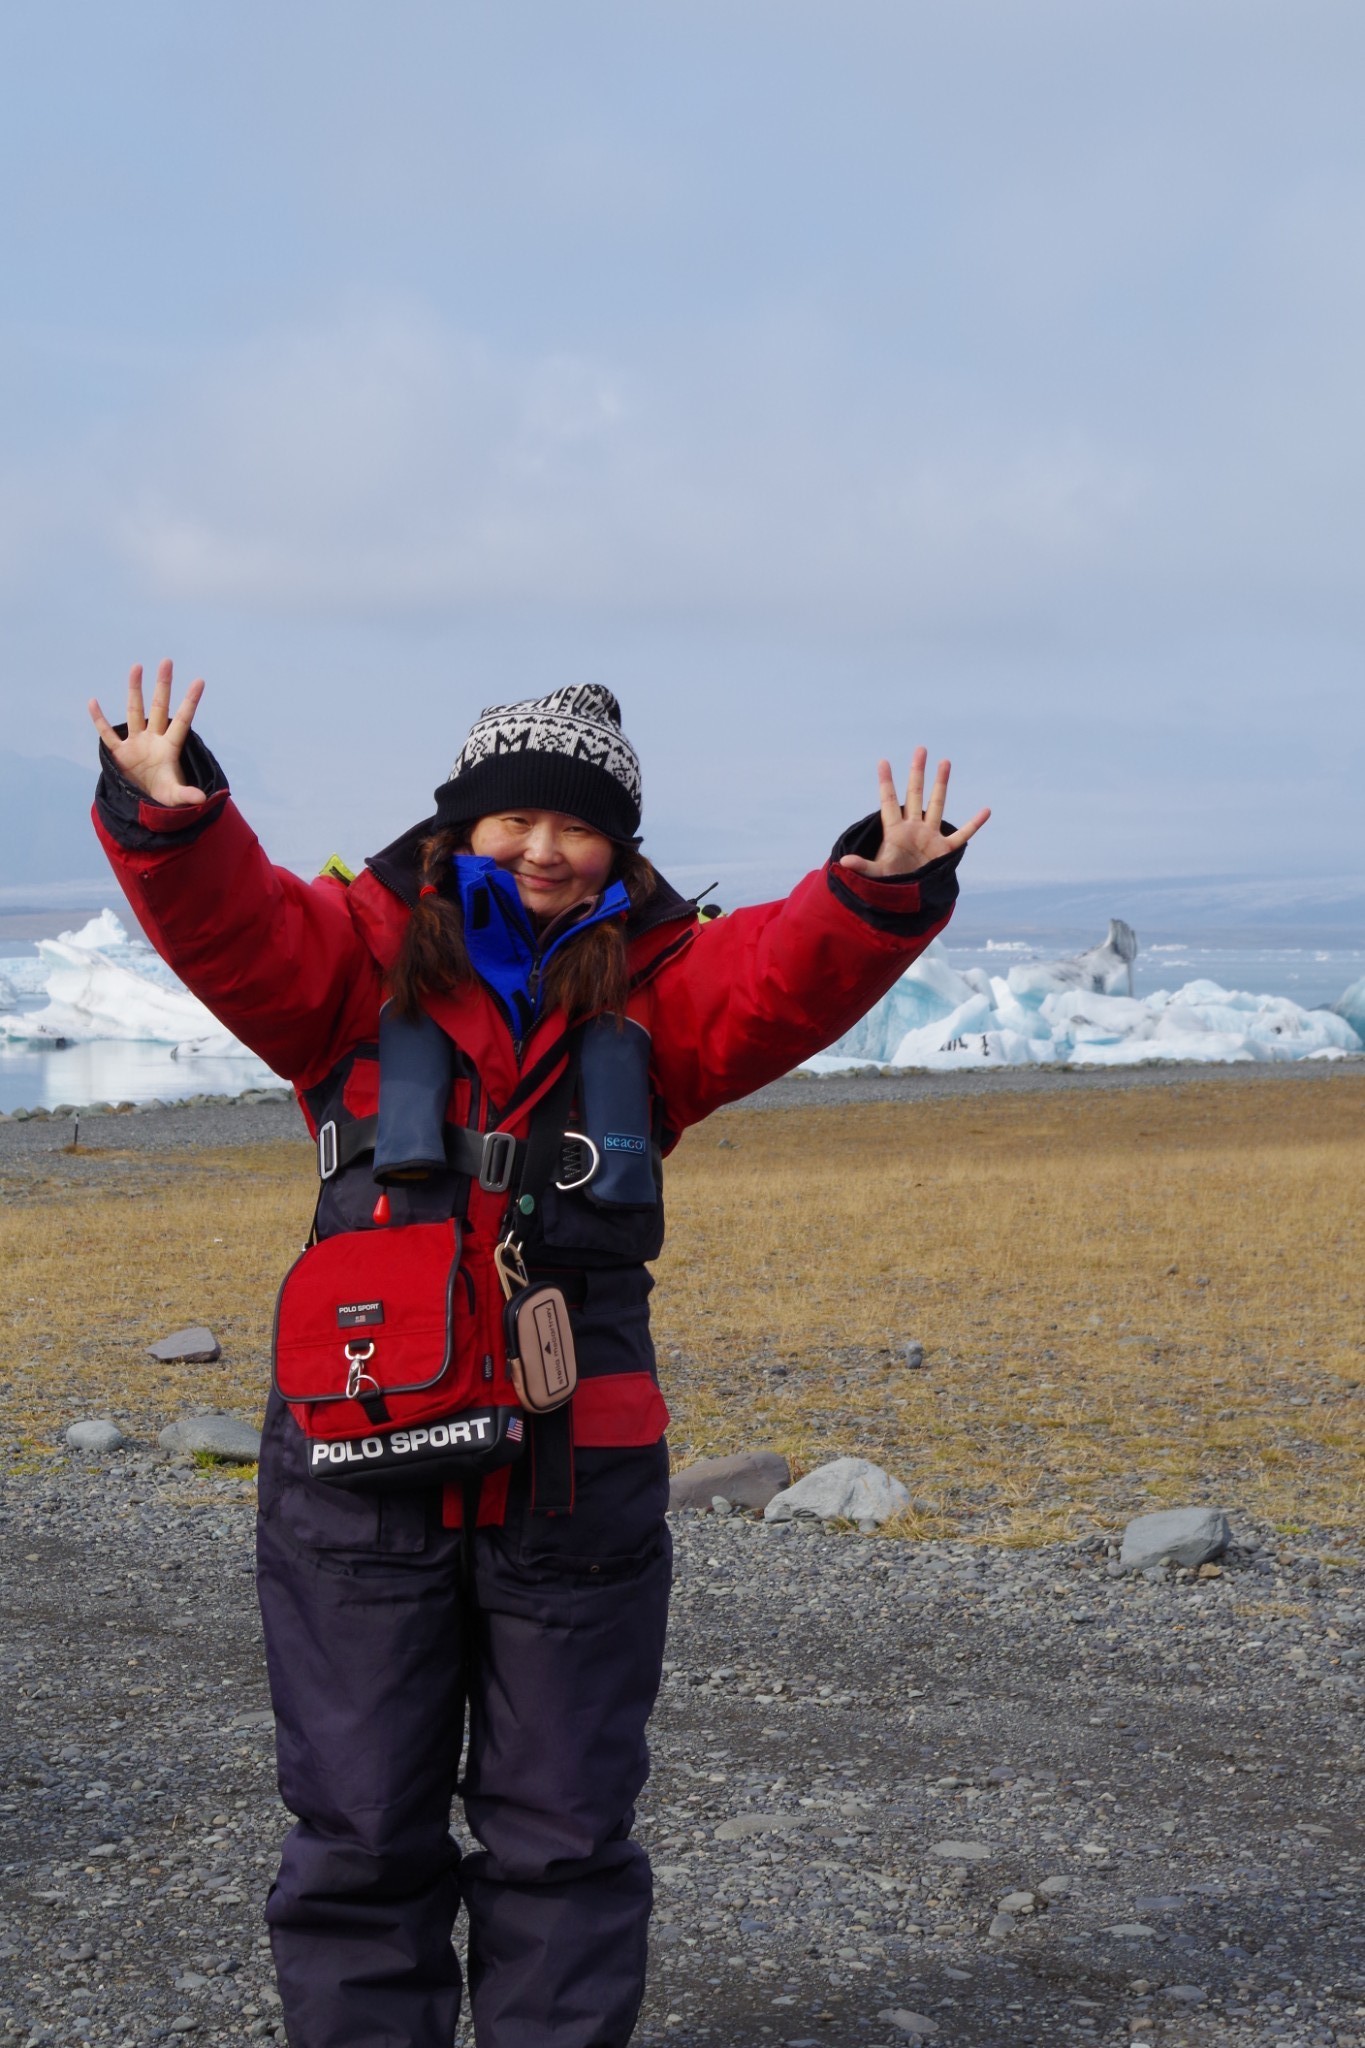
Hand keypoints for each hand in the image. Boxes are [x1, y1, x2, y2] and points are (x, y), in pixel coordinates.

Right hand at [88, 660, 206, 807]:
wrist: (145, 803)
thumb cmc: (165, 796)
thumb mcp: (176, 796)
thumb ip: (187, 795)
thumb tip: (202, 798)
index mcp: (170, 747)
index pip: (182, 720)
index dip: (190, 702)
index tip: (199, 681)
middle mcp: (153, 739)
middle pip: (158, 707)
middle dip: (162, 686)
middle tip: (167, 661)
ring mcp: (136, 743)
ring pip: (134, 711)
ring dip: (134, 690)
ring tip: (137, 667)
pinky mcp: (119, 753)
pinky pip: (107, 734)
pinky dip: (99, 719)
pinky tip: (93, 702)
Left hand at [838, 749, 990, 877]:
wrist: (907, 898)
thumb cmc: (888, 883)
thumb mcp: (875, 874)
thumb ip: (862, 866)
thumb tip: (843, 861)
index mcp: (895, 832)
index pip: (889, 802)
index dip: (886, 783)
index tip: (883, 762)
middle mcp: (913, 828)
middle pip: (915, 795)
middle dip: (917, 773)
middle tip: (920, 750)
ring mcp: (930, 837)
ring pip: (937, 805)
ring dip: (941, 784)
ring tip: (945, 762)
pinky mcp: (944, 850)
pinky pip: (962, 836)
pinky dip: (974, 824)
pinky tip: (986, 811)